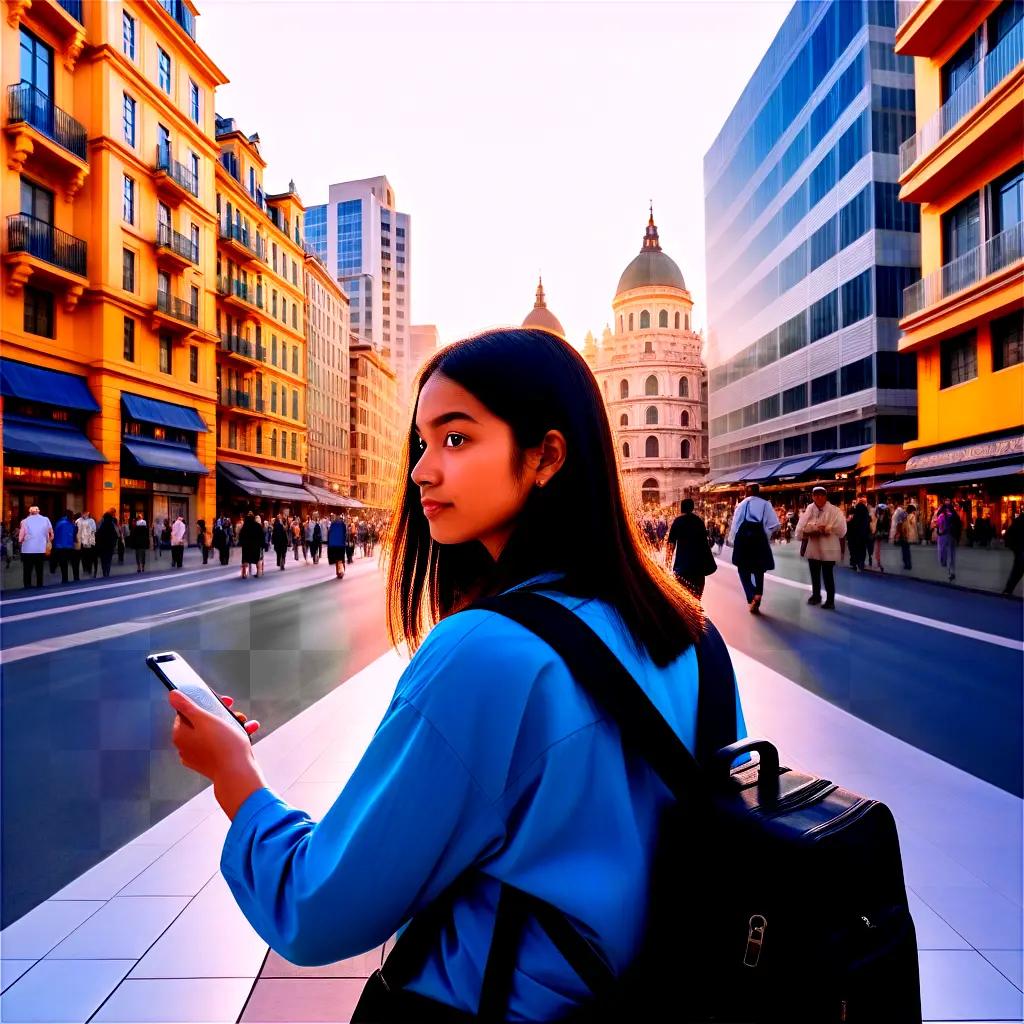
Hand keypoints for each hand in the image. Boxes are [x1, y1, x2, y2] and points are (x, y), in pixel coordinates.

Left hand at [169, 690, 266, 819]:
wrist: (237, 774)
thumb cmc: (222, 745)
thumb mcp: (205, 719)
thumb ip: (187, 705)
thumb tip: (172, 695)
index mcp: (180, 734)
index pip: (188, 711)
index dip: (205, 703)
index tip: (221, 701)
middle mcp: (186, 746)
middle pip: (202, 721)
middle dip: (222, 714)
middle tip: (235, 713)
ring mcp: (198, 756)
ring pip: (214, 732)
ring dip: (232, 724)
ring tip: (245, 723)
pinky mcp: (211, 762)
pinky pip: (220, 744)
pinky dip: (232, 737)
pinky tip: (247, 732)